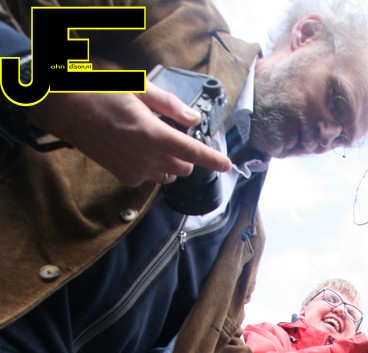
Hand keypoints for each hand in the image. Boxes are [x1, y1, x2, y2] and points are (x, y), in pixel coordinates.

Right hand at [28, 83, 230, 187]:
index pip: (194, 153)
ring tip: (151, 142)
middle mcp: (150, 159)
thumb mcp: (141, 90)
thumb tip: (193, 118)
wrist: (70, 112)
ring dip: (169, 163)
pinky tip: (136, 151)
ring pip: (168, 175)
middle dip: (185, 155)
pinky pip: (149, 178)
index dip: (213, 159)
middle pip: (184, 167)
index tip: (226, 164)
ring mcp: (138, 171)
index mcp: (156, 136)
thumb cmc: (104, 95)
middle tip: (171, 135)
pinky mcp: (127, 178)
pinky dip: (150, 167)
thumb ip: (170, 106)